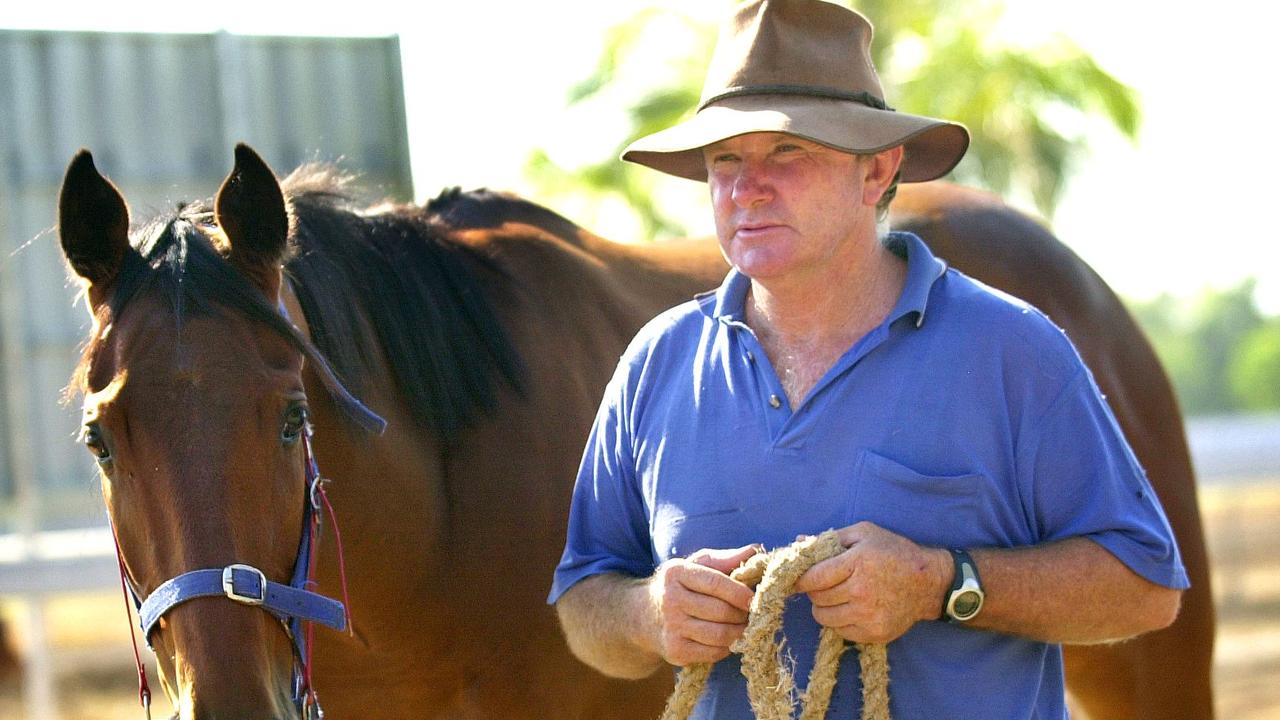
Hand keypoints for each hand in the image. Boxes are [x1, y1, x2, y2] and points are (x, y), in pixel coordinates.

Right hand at [644, 544, 761, 665]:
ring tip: (744, 626)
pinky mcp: (675, 651)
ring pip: (719, 635)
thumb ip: (725, 558)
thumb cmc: (681, 586)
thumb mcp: (697, 565)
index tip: (754, 598)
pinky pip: (713, 653)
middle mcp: (670, 599)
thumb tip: (755, 550)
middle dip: (743, 614)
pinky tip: (727, 639)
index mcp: (676, 573)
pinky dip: (727, 647)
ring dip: (739, 632)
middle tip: (752, 614)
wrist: (646, 616)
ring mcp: (671, 627)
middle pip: (720, 611)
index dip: (739, 592)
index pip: (715, 582)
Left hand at [793, 522, 949, 643]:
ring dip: (824, 607)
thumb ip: (830, 538)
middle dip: (814, 591)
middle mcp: (861, 592)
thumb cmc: (894, 552)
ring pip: (824, 618)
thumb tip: (798, 541)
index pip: (813, 578)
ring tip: (836, 597)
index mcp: (857, 563)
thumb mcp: (864, 533)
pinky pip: (840, 631)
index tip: (797, 579)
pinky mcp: (874, 633)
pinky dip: (839, 621)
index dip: (800, 580)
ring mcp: (868, 616)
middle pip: (817, 598)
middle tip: (823, 585)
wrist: (929, 583)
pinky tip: (850, 609)